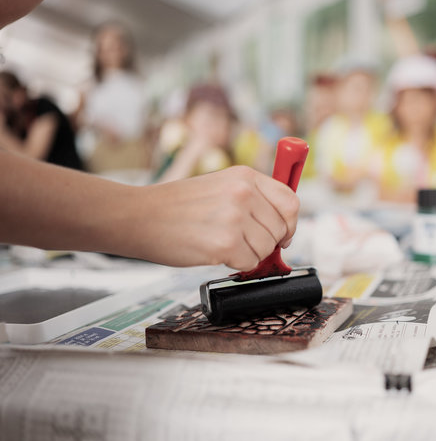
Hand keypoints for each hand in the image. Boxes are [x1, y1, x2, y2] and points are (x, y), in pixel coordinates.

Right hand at [126, 166, 299, 268]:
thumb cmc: (177, 206)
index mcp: (245, 176)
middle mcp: (244, 193)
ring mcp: (235, 217)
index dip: (290, 223)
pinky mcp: (225, 243)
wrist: (139, 216)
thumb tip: (284, 224)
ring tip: (222, 243)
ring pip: (267, 249)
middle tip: (242, 242)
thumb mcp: (220, 186)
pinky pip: (249, 263)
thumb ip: (253, 198)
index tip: (282, 234)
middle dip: (267, 243)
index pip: (291, 202)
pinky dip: (235, 264)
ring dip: (249, 254)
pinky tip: (214, 251)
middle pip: (282, 229)